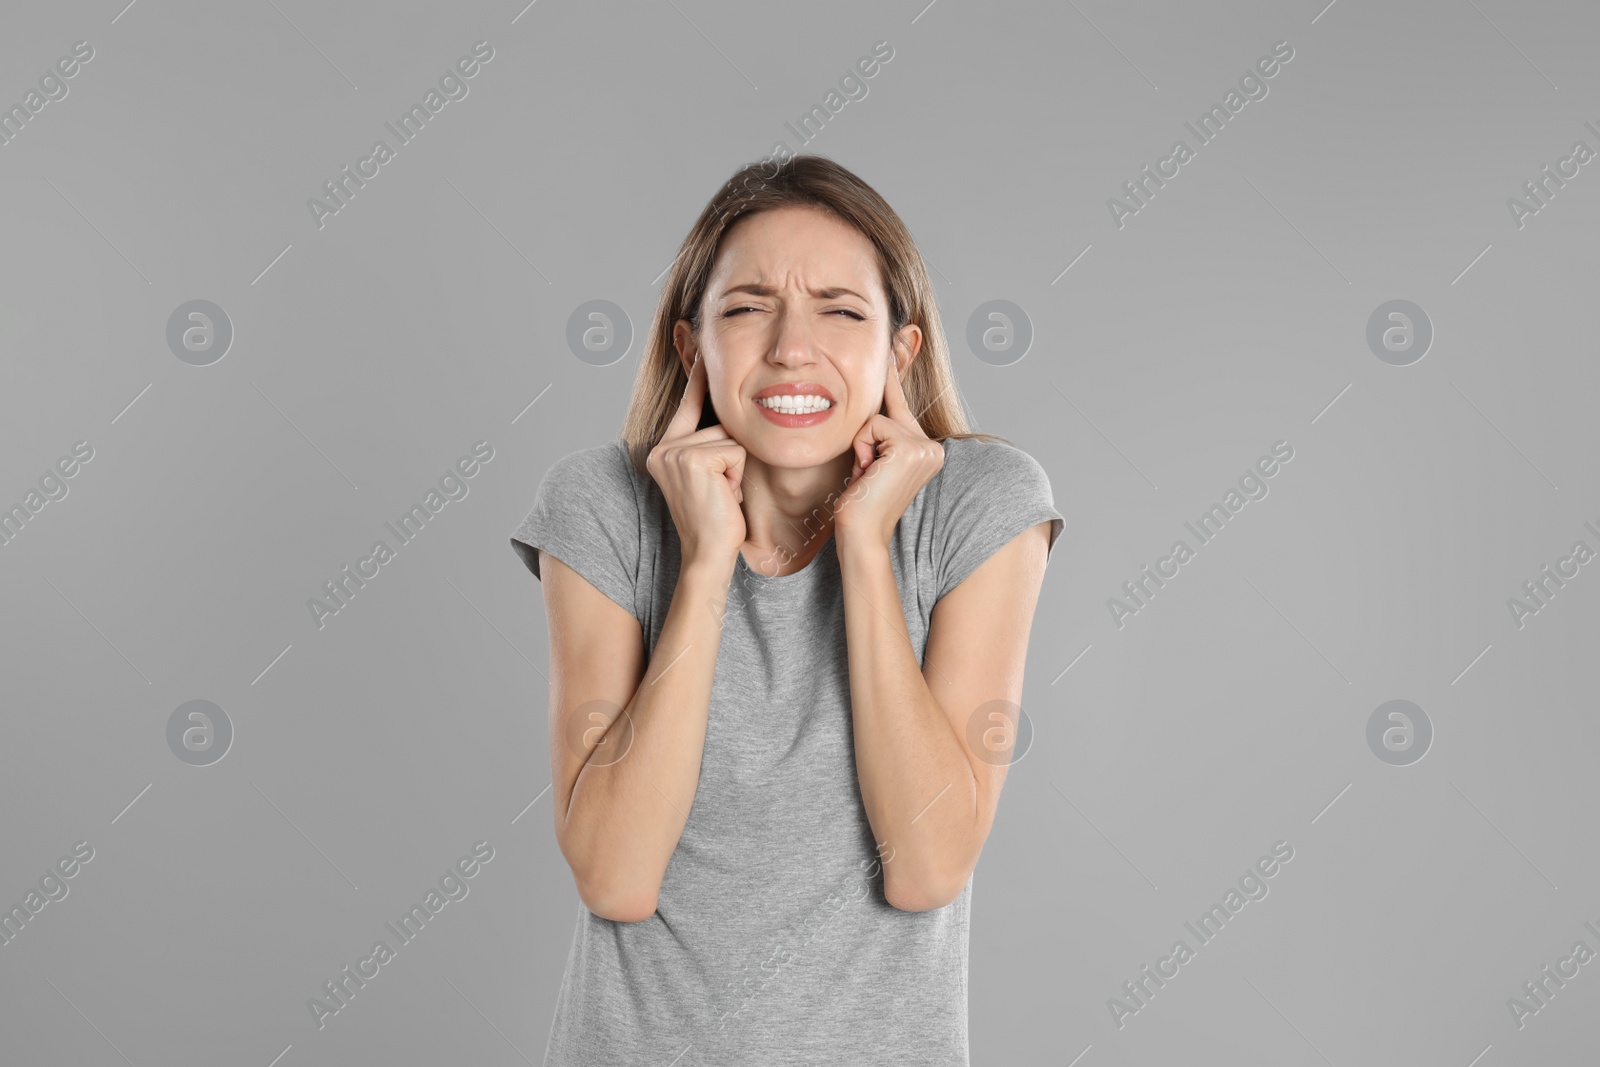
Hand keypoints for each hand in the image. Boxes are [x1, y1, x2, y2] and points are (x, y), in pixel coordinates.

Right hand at [645, 354, 746, 567]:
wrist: (709, 553)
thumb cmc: (717, 519)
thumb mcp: (712, 475)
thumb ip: (711, 444)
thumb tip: (731, 412)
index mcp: (663, 449)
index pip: (687, 406)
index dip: (697, 379)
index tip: (698, 345)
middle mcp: (663, 447)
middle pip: (720, 424)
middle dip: (732, 456)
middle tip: (721, 491)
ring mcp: (675, 452)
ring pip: (730, 437)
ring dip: (737, 468)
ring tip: (723, 494)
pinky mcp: (694, 459)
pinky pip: (736, 450)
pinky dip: (738, 474)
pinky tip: (725, 495)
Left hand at [833, 348, 944, 551]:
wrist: (860, 533)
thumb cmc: (858, 502)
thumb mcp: (870, 459)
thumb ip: (877, 432)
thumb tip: (870, 400)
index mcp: (927, 449)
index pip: (901, 405)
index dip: (892, 375)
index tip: (897, 337)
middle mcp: (933, 447)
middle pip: (885, 410)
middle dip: (866, 439)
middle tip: (867, 474)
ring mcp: (926, 447)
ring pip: (876, 419)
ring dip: (862, 448)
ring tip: (867, 476)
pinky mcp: (911, 447)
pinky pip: (872, 426)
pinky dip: (862, 449)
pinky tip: (868, 474)